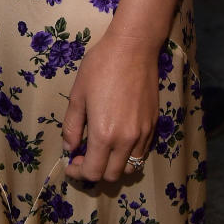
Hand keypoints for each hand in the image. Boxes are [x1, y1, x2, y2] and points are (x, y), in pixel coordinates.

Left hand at [62, 33, 157, 183]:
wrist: (133, 48)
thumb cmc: (100, 66)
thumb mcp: (78, 94)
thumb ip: (72, 125)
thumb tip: (69, 148)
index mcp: (104, 134)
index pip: (93, 172)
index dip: (78, 173)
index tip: (70, 164)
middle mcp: (126, 141)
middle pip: (111, 175)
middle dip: (95, 171)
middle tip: (83, 155)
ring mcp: (143, 135)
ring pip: (130, 168)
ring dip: (113, 165)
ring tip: (102, 149)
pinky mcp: (153, 126)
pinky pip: (142, 153)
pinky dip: (128, 155)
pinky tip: (118, 138)